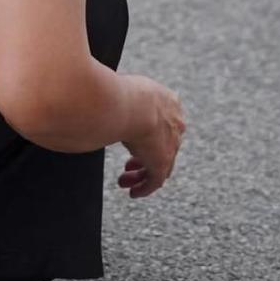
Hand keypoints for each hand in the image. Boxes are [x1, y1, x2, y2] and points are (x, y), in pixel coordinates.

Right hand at [117, 75, 186, 198]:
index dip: (148, 133)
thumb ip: (124, 95)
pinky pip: (154, 181)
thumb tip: (104, 94)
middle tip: (129, 163)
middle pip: (163, 146)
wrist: (135, 106)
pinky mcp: (162, 163)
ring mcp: (171, 146)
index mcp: (170, 104)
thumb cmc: (124, 91)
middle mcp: (175, 126)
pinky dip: (144, 188)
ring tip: (124, 181)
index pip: (164, 123)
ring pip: (159, 166)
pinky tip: (133, 192)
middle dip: (144, 156)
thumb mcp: (128, 88)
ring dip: (141, 174)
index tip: (135, 139)